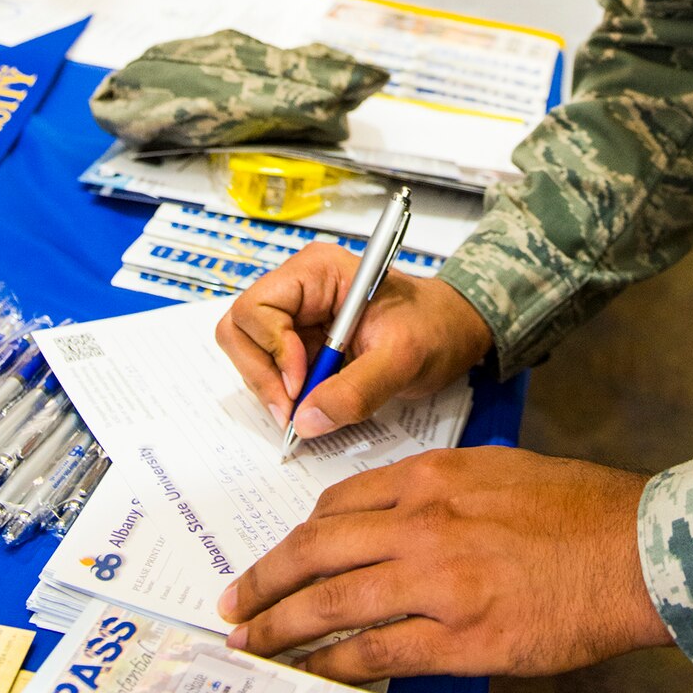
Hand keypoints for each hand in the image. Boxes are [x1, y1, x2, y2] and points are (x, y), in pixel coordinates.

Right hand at [214, 244, 493, 436]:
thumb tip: (305, 421)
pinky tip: (313, 405)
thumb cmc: (434, 328)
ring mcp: (296, 317)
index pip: (257, 307)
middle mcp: (298, 289)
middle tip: (292, 410)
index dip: (271, 349)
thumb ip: (357, 389)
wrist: (452, 333)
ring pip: (248, 353)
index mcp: (318, 272)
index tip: (300, 384)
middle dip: (261, 374)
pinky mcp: (301, 343)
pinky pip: (270, 370)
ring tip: (307, 410)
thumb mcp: (404, 358)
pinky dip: (283, 394)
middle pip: (240, 330)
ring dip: (270, 387)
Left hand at [217, 445, 672, 680]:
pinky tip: (310, 675)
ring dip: (280, 626)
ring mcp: (438, 581)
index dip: (296, 538)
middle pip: (317, 551)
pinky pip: (375, 652)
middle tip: (233, 604)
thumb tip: (399, 524)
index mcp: (432, 477)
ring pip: (332, 603)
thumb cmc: (580, 510)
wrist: (636, 550)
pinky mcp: (460, 637)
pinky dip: (334, 665)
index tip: (276, 559)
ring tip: (250, 645)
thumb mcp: (500, 471)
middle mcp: (423, 522)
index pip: (338, 506)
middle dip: (265, 581)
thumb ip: (443, 493)